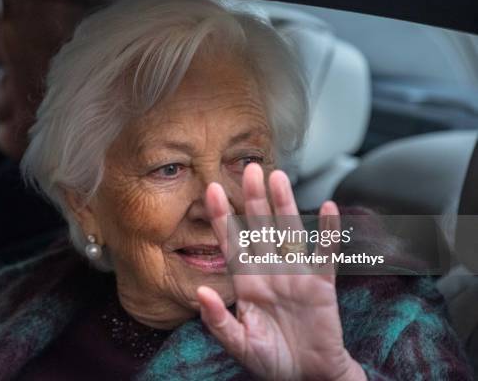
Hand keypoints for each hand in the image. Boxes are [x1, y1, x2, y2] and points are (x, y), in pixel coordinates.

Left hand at [197, 164, 365, 380]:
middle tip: (249, 168)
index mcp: (247, 283)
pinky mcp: (321, 285)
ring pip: (289, 232)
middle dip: (253, 199)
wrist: (306, 377)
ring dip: (284, 205)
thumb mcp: (239, 344)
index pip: (232, 243)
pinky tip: (327, 208)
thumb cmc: (271, 360)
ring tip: (278, 178)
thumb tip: (200, 292)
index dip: (223, 217)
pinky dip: (327, 232)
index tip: (212, 190)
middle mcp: (270, 271)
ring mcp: (296, 275)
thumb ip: (219, 320)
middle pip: (260, 228)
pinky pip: (325, 254)